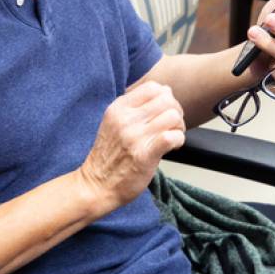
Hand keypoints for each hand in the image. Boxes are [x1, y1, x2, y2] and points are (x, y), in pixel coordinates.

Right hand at [78, 81, 185, 209]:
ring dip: (179, 127)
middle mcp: (126, 120)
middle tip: (172, 126)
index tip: (163, 112)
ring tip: (171, 137)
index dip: (165, 97)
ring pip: (173, 116)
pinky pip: (173, 137)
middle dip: (176, 111)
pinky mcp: (145, 155)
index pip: (153, 87)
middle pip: (167, 100)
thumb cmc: (109, 156)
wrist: (96, 186)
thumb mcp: (114, 122)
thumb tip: (166, 90)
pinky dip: (178, 140)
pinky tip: (172, 147)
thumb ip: (136, 107)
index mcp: (118, 108)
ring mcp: (135, 137)